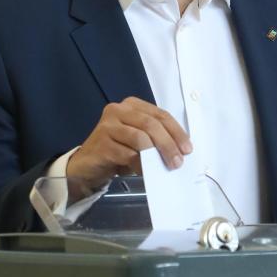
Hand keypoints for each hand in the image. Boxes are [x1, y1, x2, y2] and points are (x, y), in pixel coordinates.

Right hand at [67, 97, 192, 189]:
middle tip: (178, 161)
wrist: (88, 165)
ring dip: (157, 154)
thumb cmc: (118, 150)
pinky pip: (128, 154)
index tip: (188, 149)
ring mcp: (107, 126)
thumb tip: (180, 150)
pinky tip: (146, 172)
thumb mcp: (139, 139)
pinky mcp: (102, 144)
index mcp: (131, 105)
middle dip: (168, 143)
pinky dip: (141, 165)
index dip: (176, 131)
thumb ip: (156, 137)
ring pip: (140, 138)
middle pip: (151, 124)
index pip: (160, 114)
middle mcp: (118, 110)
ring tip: (166, 167)